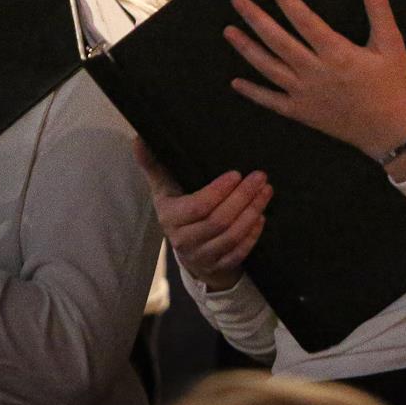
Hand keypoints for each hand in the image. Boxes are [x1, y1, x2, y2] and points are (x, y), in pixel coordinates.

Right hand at [133, 139, 270, 291]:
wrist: (186, 246)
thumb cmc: (177, 207)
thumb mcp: (163, 185)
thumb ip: (153, 162)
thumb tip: (139, 138)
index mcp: (170, 217)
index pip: (196, 207)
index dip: (218, 192)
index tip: (237, 173)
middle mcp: (184, 240)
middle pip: (218, 221)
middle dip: (242, 198)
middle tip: (260, 177)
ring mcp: (201, 256)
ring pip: (231, 237)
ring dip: (252, 213)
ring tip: (266, 191)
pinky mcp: (217, 266)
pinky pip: (238, 254)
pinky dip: (252, 236)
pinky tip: (261, 218)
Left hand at [225, 0, 405, 161]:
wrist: (393, 130)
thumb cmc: (395, 84)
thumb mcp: (391, 43)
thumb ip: (378, 8)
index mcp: (336, 52)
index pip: (303, 19)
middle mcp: (314, 72)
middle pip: (277, 41)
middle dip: (255, 18)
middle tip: (237, 0)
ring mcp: (304, 95)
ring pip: (268, 68)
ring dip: (247, 49)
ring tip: (229, 30)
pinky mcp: (302, 113)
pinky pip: (271, 102)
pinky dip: (253, 92)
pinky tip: (236, 82)